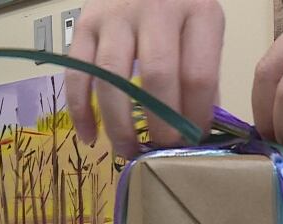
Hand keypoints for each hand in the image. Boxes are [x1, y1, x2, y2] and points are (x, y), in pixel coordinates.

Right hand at [65, 0, 224, 157]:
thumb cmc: (179, 8)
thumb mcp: (204, 30)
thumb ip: (204, 76)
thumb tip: (196, 131)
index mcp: (198, 13)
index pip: (198, 76)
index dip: (194, 116)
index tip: (192, 141)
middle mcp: (156, 10)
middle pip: (157, 76)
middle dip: (160, 124)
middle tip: (161, 151)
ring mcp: (116, 16)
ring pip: (113, 78)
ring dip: (119, 123)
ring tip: (128, 151)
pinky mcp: (84, 23)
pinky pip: (78, 72)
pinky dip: (80, 110)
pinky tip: (89, 136)